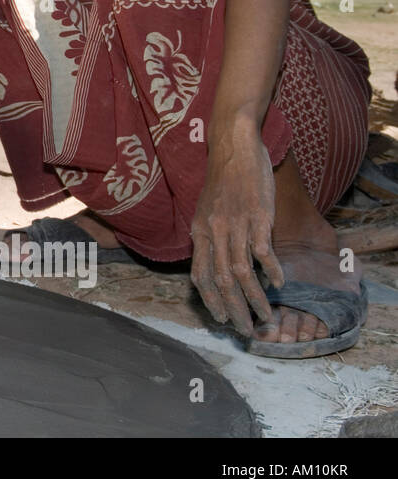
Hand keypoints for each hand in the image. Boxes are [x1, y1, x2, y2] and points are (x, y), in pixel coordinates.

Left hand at [189, 125, 283, 335]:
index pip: (200, 276)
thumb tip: (216, 263)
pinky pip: (262, 251)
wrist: (233, 147)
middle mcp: (214, 232)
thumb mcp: (207, 210)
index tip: (222, 319)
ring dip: (254, 299)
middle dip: (233, 310)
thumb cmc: (223, 180)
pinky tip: (280, 283)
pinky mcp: (256, 216)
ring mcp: (235, 224)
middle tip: (247, 331)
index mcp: (199, 232)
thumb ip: (210, 236)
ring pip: (241, 272)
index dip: (210, 300)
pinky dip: (271, 270)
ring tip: (265, 317)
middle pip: (220, 280)